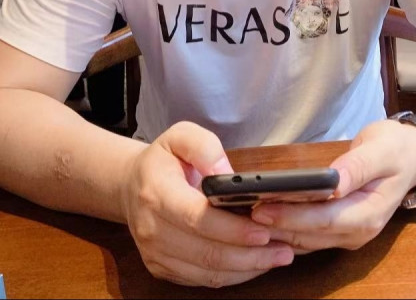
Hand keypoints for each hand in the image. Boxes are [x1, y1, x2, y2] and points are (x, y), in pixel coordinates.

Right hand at [123, 122, 294, 286]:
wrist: (132, 185)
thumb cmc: (164, 159)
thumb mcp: (181, 135)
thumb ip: (205, 147)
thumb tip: (227, 173)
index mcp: (157, 193)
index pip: (197, 218)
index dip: (232, 229)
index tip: (264, 230)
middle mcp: (152, 229)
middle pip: (206, 252)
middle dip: (249, 254)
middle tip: (283, 250)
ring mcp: (155, 253)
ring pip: (207, 273)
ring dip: (246, 269)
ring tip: (277, 257)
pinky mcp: (162, 268)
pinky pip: (202, 280)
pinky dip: (232, 275)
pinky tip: (255, 263)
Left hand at [250, 119, 415, 251]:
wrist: (411, 156)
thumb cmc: (396, 149)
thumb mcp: (381, 150)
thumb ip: (358, 166)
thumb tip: (335, 181)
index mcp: (369, 213)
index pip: (325, 220)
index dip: (292, 216)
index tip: (263, 207)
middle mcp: (359, 231)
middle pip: (312, 234)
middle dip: (277, 225)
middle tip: (243, 213)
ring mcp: (350, 234)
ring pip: (307, 240)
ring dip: (278, 232)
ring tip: (246, 218)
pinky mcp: (340, 230)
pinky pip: (310, 237)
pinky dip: (287, 231)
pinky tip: (265, 222)